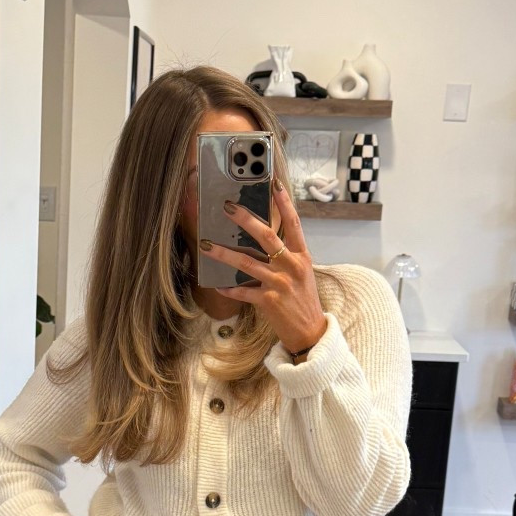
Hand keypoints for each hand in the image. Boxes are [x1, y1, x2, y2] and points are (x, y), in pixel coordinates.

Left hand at [200, 180, 327, 355]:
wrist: (310, 332)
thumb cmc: (303, 300)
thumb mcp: (301, 273)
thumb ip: (285, 255)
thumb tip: (262, 237)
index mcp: (301, 256)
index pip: (293, 224)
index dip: (284, 203)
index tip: (273, 184)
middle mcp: (291, 266)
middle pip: (267, 236)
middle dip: (245, 219)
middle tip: (227, 207)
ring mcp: (279, 283)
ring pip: (247, 263)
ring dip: (223, 253)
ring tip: (205, 244)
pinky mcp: (268, 301)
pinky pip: (242, 291)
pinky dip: (228, 288)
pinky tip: (217, 284)